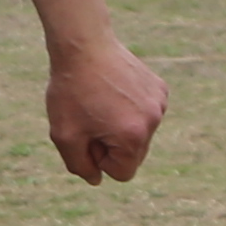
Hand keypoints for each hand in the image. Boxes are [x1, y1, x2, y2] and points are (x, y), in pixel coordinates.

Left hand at [44, 31, 167, 185]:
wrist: (84, 46)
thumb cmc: (71, 92)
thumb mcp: (64, 135)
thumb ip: (80, 165)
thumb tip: (97, 179)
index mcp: (133, 137)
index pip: (122, 173)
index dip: (99, 159)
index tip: (86, 136)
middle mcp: (154, 121)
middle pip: (133, 154)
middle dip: (110, 144)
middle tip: (90, 118)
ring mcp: (160, 103)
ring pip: (139, 133)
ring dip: (119, 126)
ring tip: (99, 102)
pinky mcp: (160, 88)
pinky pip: (144, 112)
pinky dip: (128, 108)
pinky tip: (112, 90)